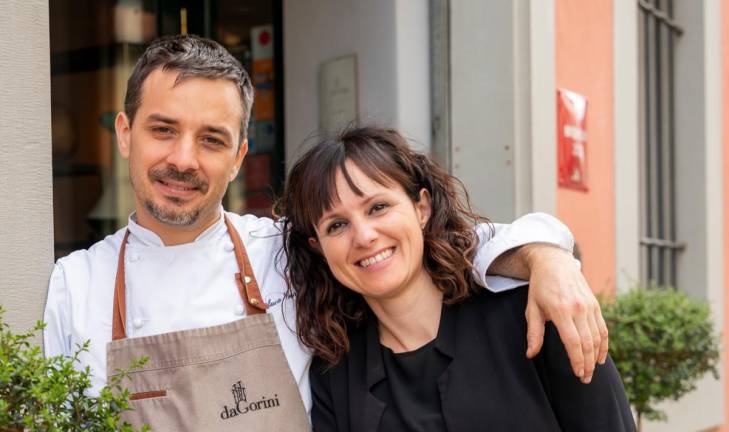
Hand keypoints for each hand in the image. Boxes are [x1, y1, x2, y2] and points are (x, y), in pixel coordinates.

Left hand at [522, 244, 607, 383]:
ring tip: (591, 371)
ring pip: (598, 337)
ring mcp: (589, 306)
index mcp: (561, 310)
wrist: (554, 263)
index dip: (577, 360)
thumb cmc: (540, 287)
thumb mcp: (532, 308)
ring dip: (596, 356)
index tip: (577, 374)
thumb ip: (533, 333)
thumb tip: (530, 354)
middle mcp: (578, 308)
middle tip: (585, 379)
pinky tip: (600, 356)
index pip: (573, 341)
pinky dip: (603, 344)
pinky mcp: (595, 304)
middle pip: (587, 342)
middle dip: (587, 364)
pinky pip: (603, 328)